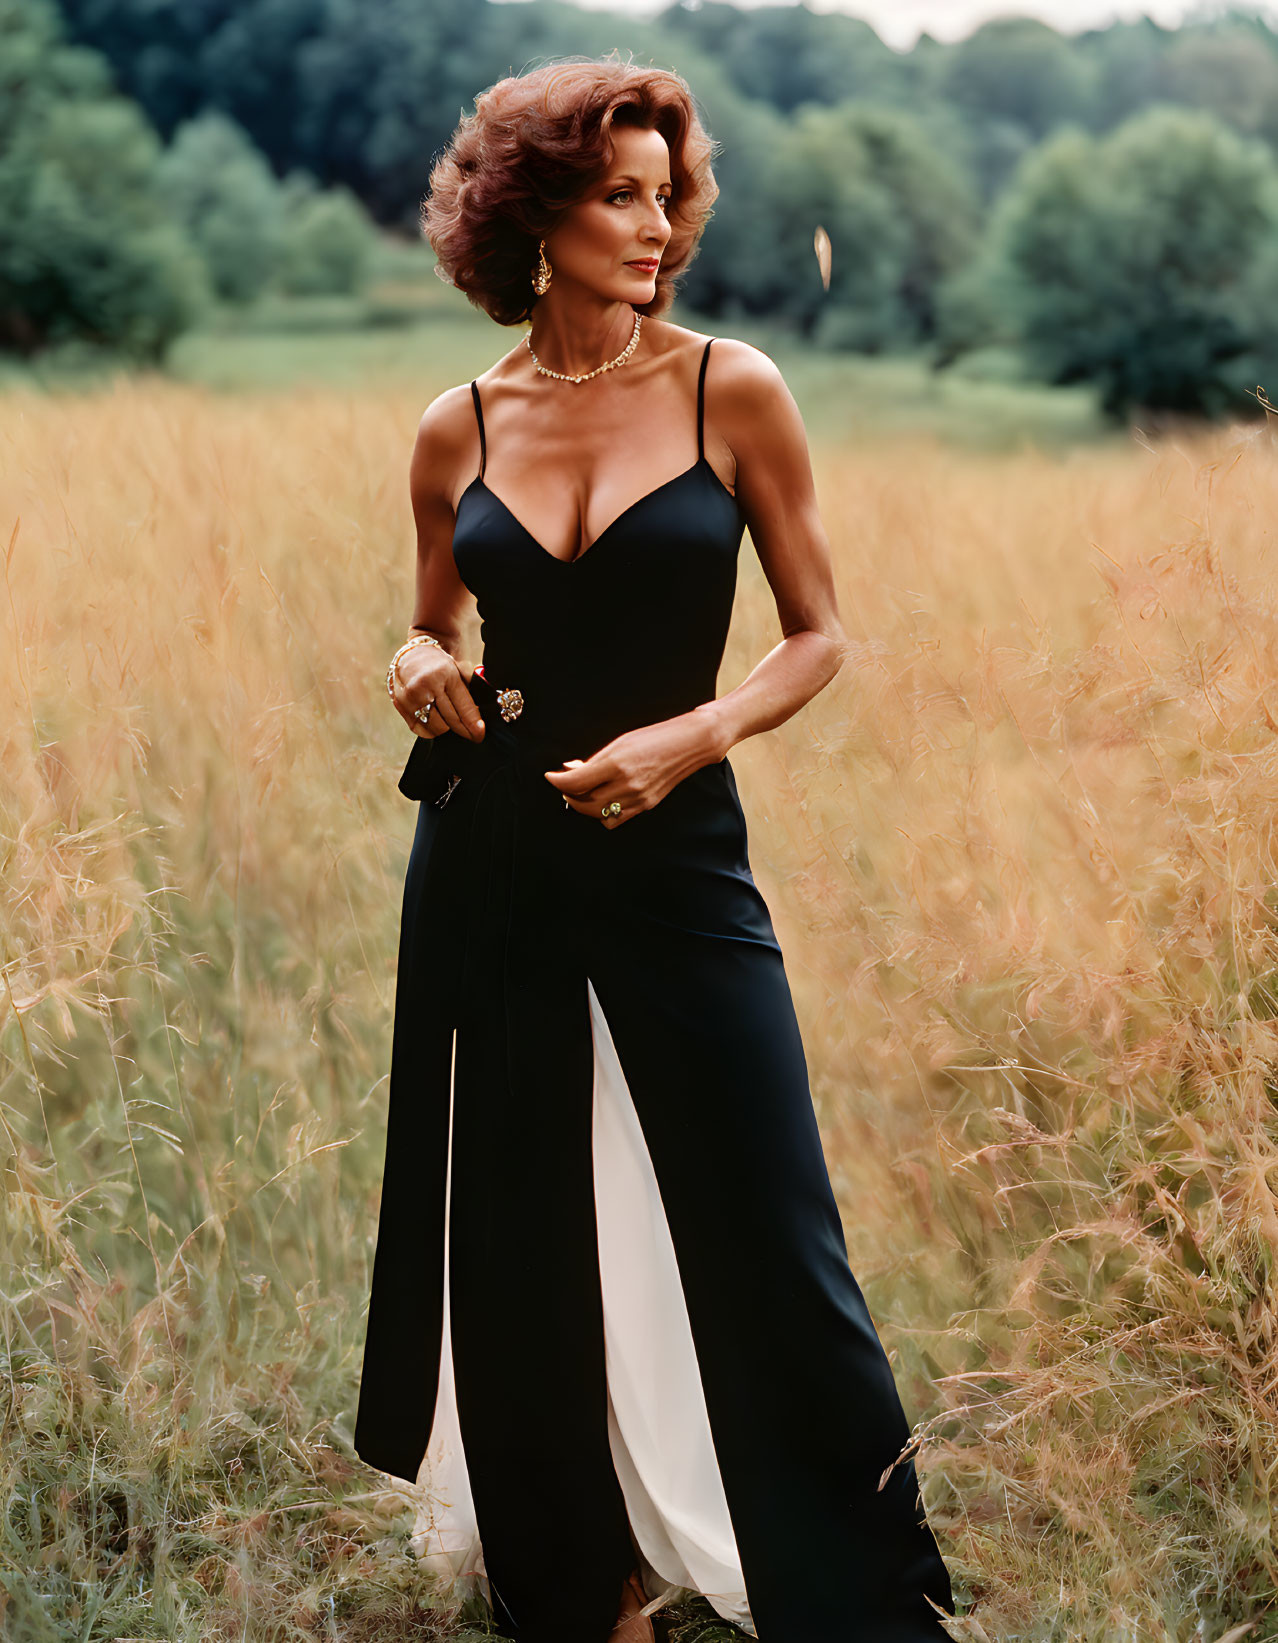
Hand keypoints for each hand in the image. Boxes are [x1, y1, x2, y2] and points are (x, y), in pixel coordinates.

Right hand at [391, 643, 485, 742]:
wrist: (410, 655)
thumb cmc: (437, 664)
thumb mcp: (457, 668)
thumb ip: (472, 686)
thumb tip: (484, 708)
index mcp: (444, 673)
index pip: (463, 705)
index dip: (473, 723)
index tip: (480, 734)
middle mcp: (426, 685)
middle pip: (451, 719)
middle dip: (465, 731)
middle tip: (474, 736)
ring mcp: (411, 697)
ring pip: (436, 727)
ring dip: (447, 728)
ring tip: (451, 722)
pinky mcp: (400, 706)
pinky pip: (420, 729)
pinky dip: (431, 730)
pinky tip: (436, 722)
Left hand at [543, 709, 724, 828]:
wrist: (690, 744)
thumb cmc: (655, 737)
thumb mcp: (620, 742)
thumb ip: (595, 760)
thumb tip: (571, 770)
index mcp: (617, 764)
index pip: (575, 782)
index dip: (557, 781)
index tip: (551, 776)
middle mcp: (627, 785)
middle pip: (583, 802)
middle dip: (568, 795)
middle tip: (565, 784)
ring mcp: (637, 799)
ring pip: (597, 814)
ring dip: (584, 805)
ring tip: (582, 792)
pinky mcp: (645, 806)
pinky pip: (615, 819)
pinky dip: (602, 813)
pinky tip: (602, 799)